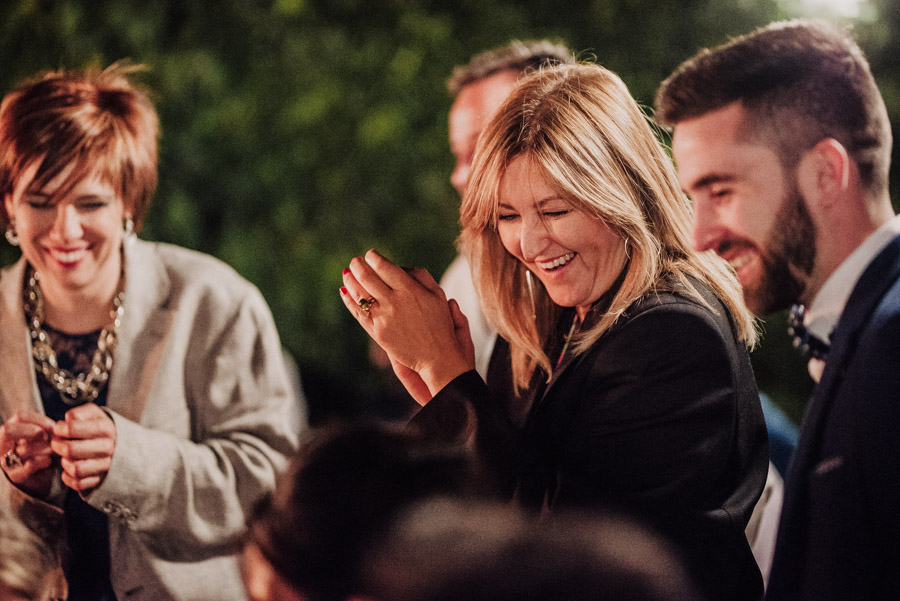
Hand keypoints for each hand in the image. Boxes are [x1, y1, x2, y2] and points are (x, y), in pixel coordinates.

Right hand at [0, 411, 55, 496]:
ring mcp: (6, 461)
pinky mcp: (16, 476)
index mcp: (10, 431)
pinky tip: (49, 461)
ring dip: (45, 448)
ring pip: (23, 449)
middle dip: (34, 431)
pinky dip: (43, 461)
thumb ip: (46, 429)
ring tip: (54, 451)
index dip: (39, 419)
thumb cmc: (41, 452)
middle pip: (10, 430)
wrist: (38, 478)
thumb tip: (57, 427)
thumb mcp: (42, 437)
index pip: (20, 416)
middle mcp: (3, 445)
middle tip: (49, 438)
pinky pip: (29, 465)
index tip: (53, 427)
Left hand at [51, 403, 116, 493]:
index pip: (72, 428)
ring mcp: (106, 465)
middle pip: (71, 450)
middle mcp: (108, 448)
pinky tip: (69, 468)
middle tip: (57, 442)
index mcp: (106, 428)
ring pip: (75, 469)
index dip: (59, 429)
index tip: (59, 429)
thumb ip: (79, 413)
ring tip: (65, 456)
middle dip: (57, 446)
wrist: (120, 444)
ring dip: (64, 463)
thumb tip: (67, 420)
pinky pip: (78, 483)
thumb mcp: (93, 413)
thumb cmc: (100, 428)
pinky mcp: (100, 480)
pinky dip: (68, 477)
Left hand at [340, 249, 474, 395]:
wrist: (437, 356)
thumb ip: (420, 275)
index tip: (370, 254)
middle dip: (358, 265)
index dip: (373, 257)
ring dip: (350, 280)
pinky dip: (349, 300)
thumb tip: (399, 266)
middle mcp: (394, 302)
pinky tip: (345, 291)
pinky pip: (358, 312)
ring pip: (359, 294)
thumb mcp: (438, 294)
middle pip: (367, 277)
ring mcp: (383, 317)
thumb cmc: (439, 322)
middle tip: (355, 261)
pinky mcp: (377, 331)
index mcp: (410, 289)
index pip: (384, 266)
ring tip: (348, 273)